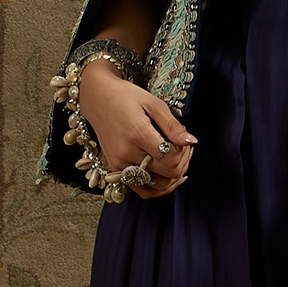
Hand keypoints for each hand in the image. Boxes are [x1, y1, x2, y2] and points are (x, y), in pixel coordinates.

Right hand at [76, 59, 195, 199]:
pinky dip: (157, 187)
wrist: (97, 98)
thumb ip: (172, 125)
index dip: (183, 151)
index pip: (171, 158)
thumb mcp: (153, 103)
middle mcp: (126, 153)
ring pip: (157, 186)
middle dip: (182, 162)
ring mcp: (119, 164)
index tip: (182, 140)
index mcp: (137, 134)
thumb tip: (190, 141)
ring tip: (175, 160)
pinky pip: (142, 190)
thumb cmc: (124, 96)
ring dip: (172, 177)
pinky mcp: (116, 169)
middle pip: (167, 174)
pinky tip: (167, 177)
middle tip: (182, 147)